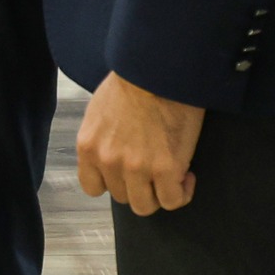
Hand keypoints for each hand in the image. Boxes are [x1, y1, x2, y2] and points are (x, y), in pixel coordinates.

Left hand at [76, 72, 204, 214]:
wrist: (158, 69)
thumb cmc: (133, 80)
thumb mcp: (100, 109)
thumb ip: (102, 137)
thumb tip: (113, 152)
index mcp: (88, 146)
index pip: (92, 187)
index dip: (112, 182)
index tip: (127, 173)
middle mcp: (108, 161)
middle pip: (121, 197)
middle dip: (138, 185)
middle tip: (154, 168)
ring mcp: (136, 168)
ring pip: (145, 206)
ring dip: (159, 193)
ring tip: (171, 175)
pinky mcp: (166, 170)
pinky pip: (173, 200)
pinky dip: (182, 193)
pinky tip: (186, 175)